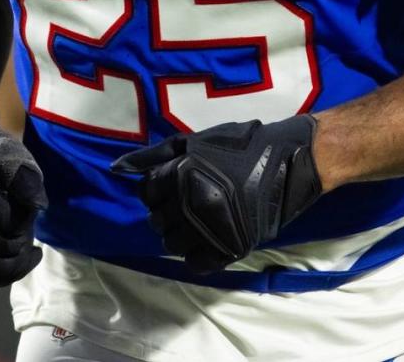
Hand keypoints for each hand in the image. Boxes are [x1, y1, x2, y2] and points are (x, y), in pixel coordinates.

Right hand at [0, 58, 45, 288]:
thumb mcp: (5, 152)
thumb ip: (24, 177)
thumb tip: (41, 206)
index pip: (8, 222)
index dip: (25, 215)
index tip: (27, 200)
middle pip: (1, 249)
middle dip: (23, 238)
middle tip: (27, 218)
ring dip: (16, 264)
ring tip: (31, 248)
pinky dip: (1, 277)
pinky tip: (19, 263)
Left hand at [113, 116, 321, 272]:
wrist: (287, 162)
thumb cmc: (238, 146)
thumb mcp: (194, 141)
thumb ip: (154, 155)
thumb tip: (116, 167)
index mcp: (181, 173)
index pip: (147, 192)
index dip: (157, 188)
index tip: (173, 184)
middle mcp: (192, 202)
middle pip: (157, 220)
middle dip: (166, 211)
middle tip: (187, 201)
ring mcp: (211, 228)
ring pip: (172, 245)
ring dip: (179, 233)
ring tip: (197, 219)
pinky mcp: (230, 247)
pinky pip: (196, 263)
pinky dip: (198, 253)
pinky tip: (208, 236)